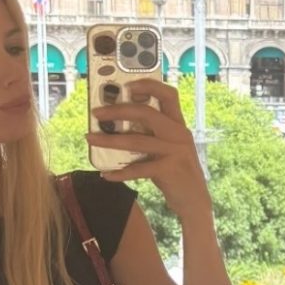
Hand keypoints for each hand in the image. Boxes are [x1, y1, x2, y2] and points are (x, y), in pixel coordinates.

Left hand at [86, 79, 210, 218]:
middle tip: (97, 113)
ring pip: (137, 140)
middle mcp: (179, 134)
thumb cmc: (175, 171)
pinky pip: (139, 169)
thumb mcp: (168, 147)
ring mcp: (175, 151)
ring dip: (109, 140)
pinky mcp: (169, 170)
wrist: (194, 200)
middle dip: (118, 110)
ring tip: (90, 139)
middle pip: (147, 113)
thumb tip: (117, 124)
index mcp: (178, 124)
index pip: (168, 94)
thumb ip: (151, 134)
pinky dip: (120, 172)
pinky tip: (106, 175)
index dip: (148, 85)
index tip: (127, 85)